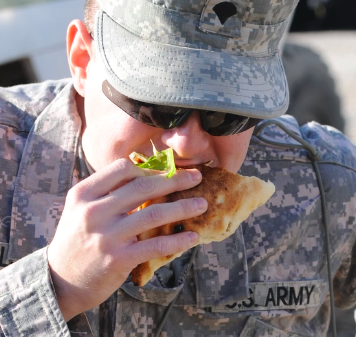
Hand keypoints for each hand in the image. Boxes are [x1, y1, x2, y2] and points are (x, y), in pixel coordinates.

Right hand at [47, 159, 204, 320]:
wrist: (60, 281)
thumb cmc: (78, 240)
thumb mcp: (82, 210)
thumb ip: (109, 192)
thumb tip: (150, 174)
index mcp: (84, 194)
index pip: (123, 169)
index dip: (151, 167)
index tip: (170, 170)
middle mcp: (94, 212)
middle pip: (144, 187)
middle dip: (176, 180)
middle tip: (197, 178)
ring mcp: (106, 236)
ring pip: (154, 213)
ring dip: (184, 207)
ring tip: (202, 204)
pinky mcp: (118, 259)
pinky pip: (156, 245)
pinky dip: (178, 240)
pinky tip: (192, 237)